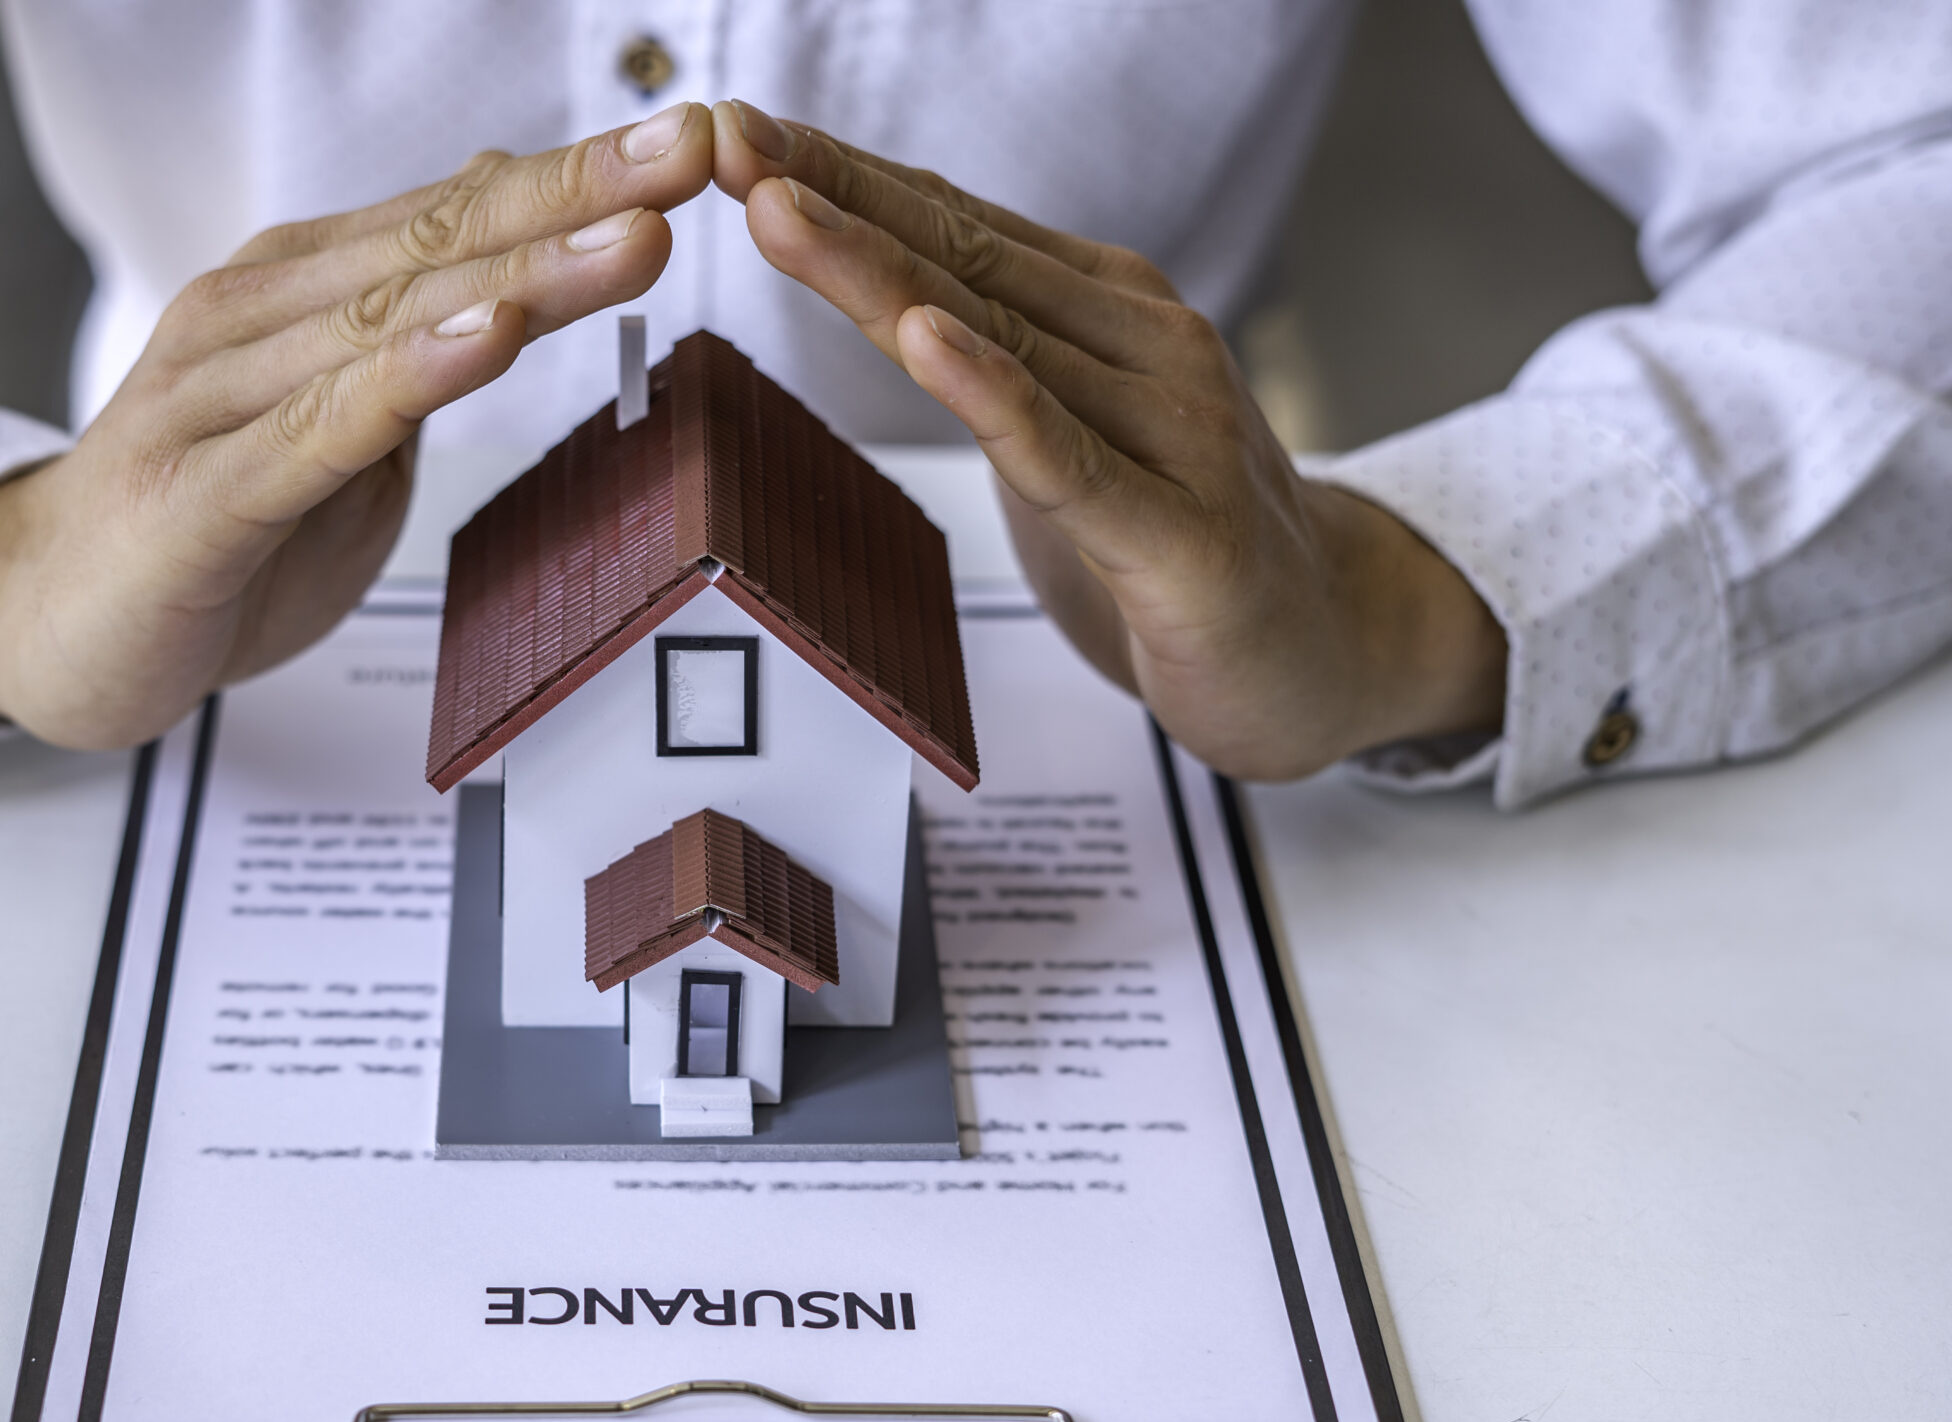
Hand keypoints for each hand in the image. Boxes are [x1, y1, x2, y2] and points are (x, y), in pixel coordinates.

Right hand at [0, 105, 714, 748]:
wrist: (43, 627)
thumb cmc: (208, 534)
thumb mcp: (336, 436)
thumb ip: (413, 354)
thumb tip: (509, 264)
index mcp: (301, 293)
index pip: (458, 216)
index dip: (580, 176)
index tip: (701, 141)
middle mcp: (256, 316)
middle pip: (440, 243)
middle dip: (577, 193)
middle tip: (696, 149)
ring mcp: (218, 398)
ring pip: (394, 323)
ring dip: (523, 274)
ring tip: (634, 236)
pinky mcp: (197, 495)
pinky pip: (319, 428)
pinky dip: (410, 380)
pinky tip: (490, 340)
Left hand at [708, 102, 1505, 780]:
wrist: (1332, 649)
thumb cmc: (1183, 544)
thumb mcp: (1072, 439)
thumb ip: (1000, 369)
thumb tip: (892, 300)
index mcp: (1109, 312)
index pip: (954, 227)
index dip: (841, 177)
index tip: (735, 133)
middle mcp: (1144, 345)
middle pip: (962, 259)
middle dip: (833, 195)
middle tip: (726, 139)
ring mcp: (1171, 432)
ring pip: (998, 339)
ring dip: (877, 271)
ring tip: (777, 211)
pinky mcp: (1180, 535)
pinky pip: (1067, 456)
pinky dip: (992, 395)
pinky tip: (922, 340)